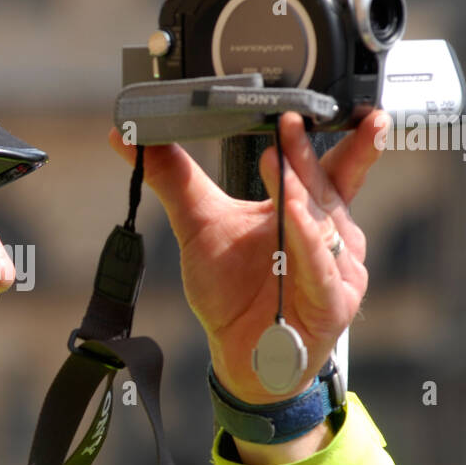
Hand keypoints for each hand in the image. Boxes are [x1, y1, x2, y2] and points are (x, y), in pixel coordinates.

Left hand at [108, 111, 387, 405]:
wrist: (241, 357)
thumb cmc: (232, 293)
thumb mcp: (198, 225)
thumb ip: (173, 178)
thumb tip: (128, 138)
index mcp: (307, 211)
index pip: (325, 165)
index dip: (331, 134)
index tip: (309, 107)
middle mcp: (330, 236)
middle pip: (323, 186)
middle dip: (307, 155)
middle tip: (290, 121)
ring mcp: (337, 270)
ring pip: (323, 225)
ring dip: (302, 195)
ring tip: (281, 166)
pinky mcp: (334, 303)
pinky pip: (322, 269)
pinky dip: (308, 244)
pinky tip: (292, 220)